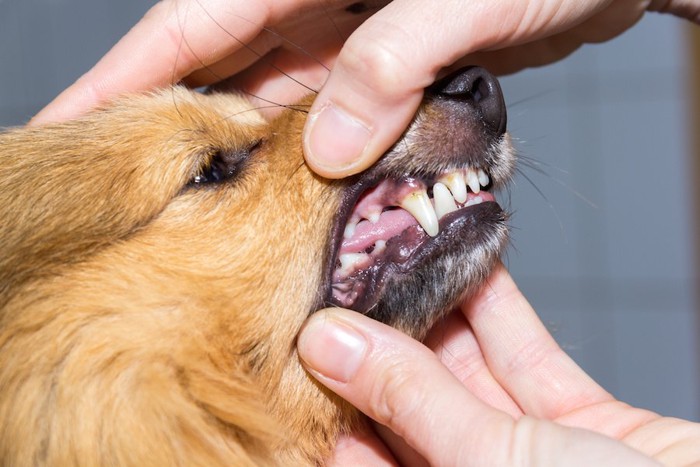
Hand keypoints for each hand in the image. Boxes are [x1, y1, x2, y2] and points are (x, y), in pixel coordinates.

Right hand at [31, 0, 699, 176]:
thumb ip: (393, 63)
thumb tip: (328, 148)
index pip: (190, 25)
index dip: (120, 79)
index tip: (63, 128)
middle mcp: (315, 4)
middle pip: (216, 73)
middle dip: (171, 133)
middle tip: (125, 201)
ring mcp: (347, 40)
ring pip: (271, 106)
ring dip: (244, 160)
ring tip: (201, 219)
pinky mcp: (384, 70)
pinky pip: (325, 119)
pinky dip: (305, 160)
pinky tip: (293, 199)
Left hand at [297, 264, 699, 464]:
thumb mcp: (498, 464)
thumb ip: (413, 401)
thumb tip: (328, 344)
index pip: (359, 449)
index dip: (330, 387)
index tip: (306, 323)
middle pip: (413, 402)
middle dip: (385, 335)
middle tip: (351, 273)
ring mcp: (535, 454)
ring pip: (470, 371)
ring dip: (442, 310)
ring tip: (404, 253)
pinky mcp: (588, 423)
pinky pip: (530, 358)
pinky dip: (503, 311)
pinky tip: (473, 264)